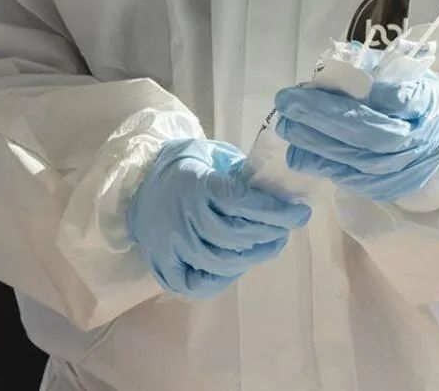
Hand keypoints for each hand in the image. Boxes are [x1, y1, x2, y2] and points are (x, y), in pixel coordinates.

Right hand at [127, 139, 310, 298]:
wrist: (138, 183)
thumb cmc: (186, 168)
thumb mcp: (213, 155)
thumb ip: (241, 173)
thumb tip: (278, 191)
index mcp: (194, 183)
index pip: (241, 201)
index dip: (275, 210)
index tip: (300, 212)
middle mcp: (181, 215)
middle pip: (235, 234)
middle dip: (271, 232)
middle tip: (289, 226)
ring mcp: (170, 244)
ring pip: (221, 260)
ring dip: (255, 256)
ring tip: (273, 244)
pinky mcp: (163, 265)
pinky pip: (196, 284)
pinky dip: (222, 280)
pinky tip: (239, 265)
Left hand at [274, 72, 438, 201]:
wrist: (437, 143)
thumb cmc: (416, 102)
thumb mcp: (407, 76)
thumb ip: (376, 70)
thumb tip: (336, 65)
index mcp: (429, 106)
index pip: (399, 100)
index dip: (364, 94)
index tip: (325, 81)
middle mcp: (420, 142)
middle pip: (371, 133)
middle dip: (325, 116)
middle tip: (289, 101)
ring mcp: (405, 171)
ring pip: (357, 160)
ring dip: (316, 143)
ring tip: (287, 125)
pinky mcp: (387, 189)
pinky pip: (351, 180)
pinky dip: (323, 165)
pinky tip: (298, 151)